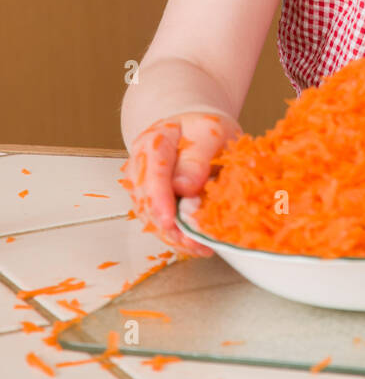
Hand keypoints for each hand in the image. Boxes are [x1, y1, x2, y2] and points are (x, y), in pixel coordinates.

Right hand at [121, 111, 242, 256]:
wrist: (196, 134)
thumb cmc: (204, 131)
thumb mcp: (211, 134)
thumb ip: (198, 158)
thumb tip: (184, 187)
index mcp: (154, 141)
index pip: (152, 170)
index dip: (159, 198)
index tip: (170, 219)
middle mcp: (141, 166)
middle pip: (146, 200)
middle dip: (168, 226)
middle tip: (192, 242)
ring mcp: (143, 187)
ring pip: (150, 218)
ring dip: (173, 237)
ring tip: (200, 246)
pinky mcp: (150, 204)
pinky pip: (159, 225)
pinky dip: (177, 239)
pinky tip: (197, 245)